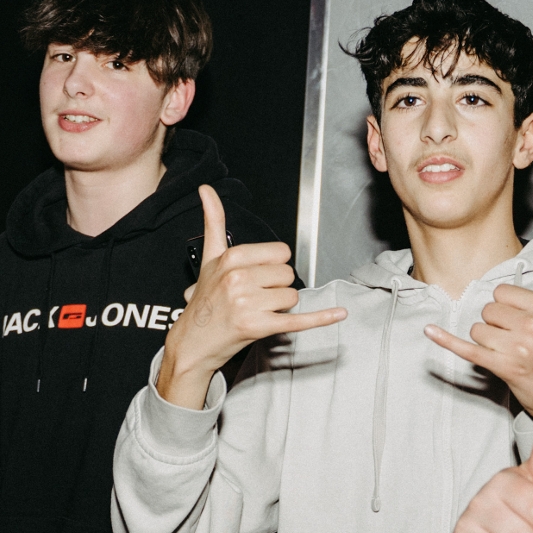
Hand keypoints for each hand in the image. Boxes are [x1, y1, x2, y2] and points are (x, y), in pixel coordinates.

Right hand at [155, 186, 346, 409]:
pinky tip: (339, 313)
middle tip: (254, 297)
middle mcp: (239, 279)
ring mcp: (248, 304)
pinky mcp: (258, 327)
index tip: (256, 276)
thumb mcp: (208, 258)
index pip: (280, 253)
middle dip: (276, 287)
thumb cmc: (205, 301)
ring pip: (292, 296)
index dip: (272, 266)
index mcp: (231, 258)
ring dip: (280, 306)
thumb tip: (206, 190)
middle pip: (288, 275)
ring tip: (256, 311)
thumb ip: (213, 222)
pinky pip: (299, 319)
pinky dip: (321, 318)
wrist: (193, 342)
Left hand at [425, 240, 532, 424]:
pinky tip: (430, 330)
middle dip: (495, 326)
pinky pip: (467, 349)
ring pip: (477, 330)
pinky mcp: (504, 368)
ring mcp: (518, 349)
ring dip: (486, 343)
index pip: (501, 293)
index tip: (522, 323)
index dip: (506, 308)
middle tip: (517, 341)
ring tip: (509, 353)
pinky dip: (447, 341)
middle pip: (488, 311)